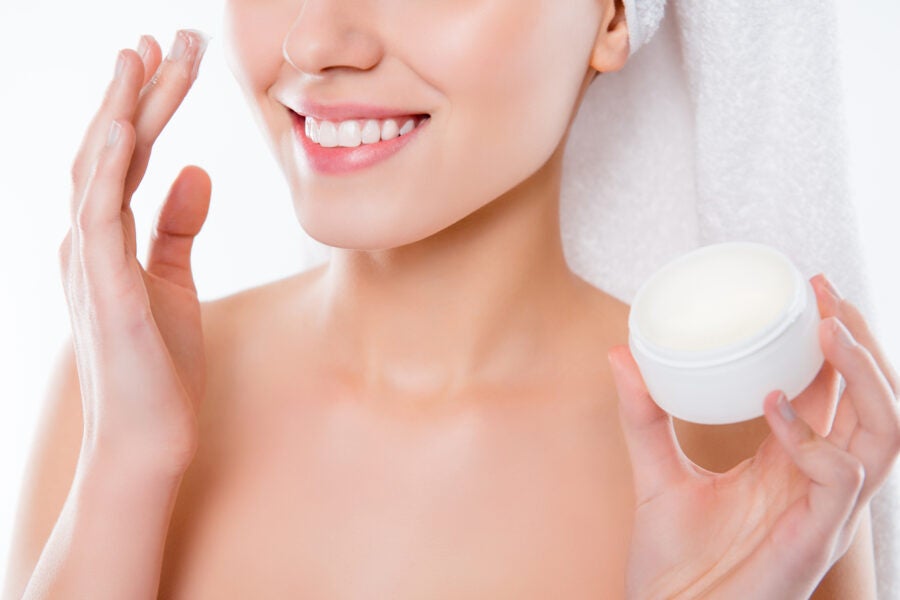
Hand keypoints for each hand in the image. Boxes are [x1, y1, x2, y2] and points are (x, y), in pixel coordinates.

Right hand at [61, 30, 210, 477]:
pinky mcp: (106, 291)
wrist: (151, 436)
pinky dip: (109, 167)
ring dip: (122, 110)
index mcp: (105, 238)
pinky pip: (100, 217)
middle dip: (138, 90)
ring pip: (100, 169)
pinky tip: (126, 124)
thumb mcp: (173, 282)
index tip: (169, 57)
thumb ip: (177, 226)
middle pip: (111, 148)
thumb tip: (198, 170)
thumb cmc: (157, 365)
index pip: (126, 155)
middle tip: (166, 35)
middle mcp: (87, 241)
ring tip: (144, 55)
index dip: (146, 104)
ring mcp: (90, 264)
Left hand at [607, 273, 899, 598]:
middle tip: (825, 294)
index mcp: (791, 463)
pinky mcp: (817, 537)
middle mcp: (818, 482)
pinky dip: (815, 438)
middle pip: (873, 403)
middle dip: (860, 344)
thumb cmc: (674, 562)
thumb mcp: (655, 472)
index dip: (833, 341)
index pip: (832, 392)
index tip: (811, 288)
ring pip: (884, 433)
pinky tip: (774, 407)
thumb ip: (643, 415)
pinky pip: (841, 478)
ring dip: (863, 376)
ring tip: (825, 330)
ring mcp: (825, 510)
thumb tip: (619, 352)